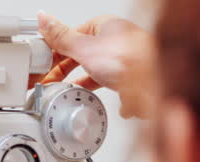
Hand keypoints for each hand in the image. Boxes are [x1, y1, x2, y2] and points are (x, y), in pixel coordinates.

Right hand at [36, 12, 154, 118]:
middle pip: (84, 57)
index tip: (43, 66)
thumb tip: (44, 19)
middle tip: (52, 84)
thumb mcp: (85, 48)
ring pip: (100, 73)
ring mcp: (127, 62)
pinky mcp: (135, 81)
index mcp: (106, 26)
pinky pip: (118, 88)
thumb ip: (62, 37)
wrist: (156, 86)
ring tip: (74, 94)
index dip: (55, 52)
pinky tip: (108, 103)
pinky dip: (112, 98)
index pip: (72, 37)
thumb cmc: (128, 60)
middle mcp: (118, 42)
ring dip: (87, 84)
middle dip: (68, 71)